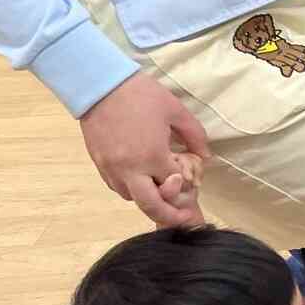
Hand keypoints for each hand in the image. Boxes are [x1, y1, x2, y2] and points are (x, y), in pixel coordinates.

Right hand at [80, 73, 211, 227]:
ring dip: (148, 199)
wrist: (100, 85)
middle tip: (182, 219)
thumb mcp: (176, 111)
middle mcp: (130, 169)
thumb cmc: (141, 95)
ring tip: (160, 189)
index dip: (185, 188)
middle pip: (150, 206)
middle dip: (168, 216)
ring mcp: (111, 169)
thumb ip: (195, 136)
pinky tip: (141, 177)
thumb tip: (206, 157)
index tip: (193, 186)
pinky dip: (131, 188)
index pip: (173, 186)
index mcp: (152, 156)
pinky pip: (117, 187)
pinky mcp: (99, 164)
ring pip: (132, 198)